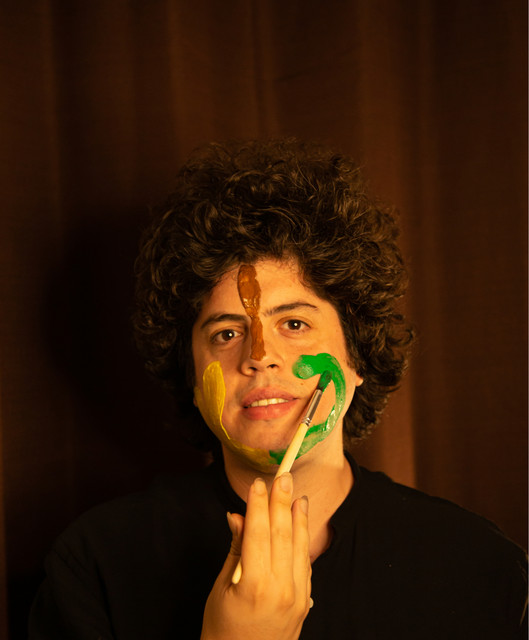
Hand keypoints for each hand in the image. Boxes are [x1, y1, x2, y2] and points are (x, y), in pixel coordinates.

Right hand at [200, 473, 311, 639]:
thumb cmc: (222, 629)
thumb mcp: (220, 588)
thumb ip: (235, 550)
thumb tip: (238, 516)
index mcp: (255, 584)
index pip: (259, 532)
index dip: (258, 504)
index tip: (259, 483)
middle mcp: (281, 588)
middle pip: (282, 534)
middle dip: (281, 502)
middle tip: (283, 476)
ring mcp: (297, 597)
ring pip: (298, 546)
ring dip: (298, 518)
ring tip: (296, 495)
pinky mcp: (304, 602)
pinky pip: (304, 564)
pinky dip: (302, 541)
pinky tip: (300, 524)